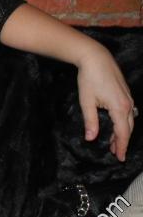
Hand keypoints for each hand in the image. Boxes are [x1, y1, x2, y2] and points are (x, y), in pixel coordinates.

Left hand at [76, 43, 134, 160]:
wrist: (96, 58)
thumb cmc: (89, 79)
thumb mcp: (86, 101)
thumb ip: (90, 121)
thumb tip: (91, 138)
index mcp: (120, 108)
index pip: (123, 133)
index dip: (121, 146)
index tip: (120, 158)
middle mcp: (128, 104)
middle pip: (128, 128)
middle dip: (122, 142)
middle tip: (116, 154)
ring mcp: (129, 99)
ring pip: (129, 121)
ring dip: (122, 132)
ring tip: (114, 143)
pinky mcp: (125, 94)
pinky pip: (128, 113)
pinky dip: (124, 122)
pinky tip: (118, 125)